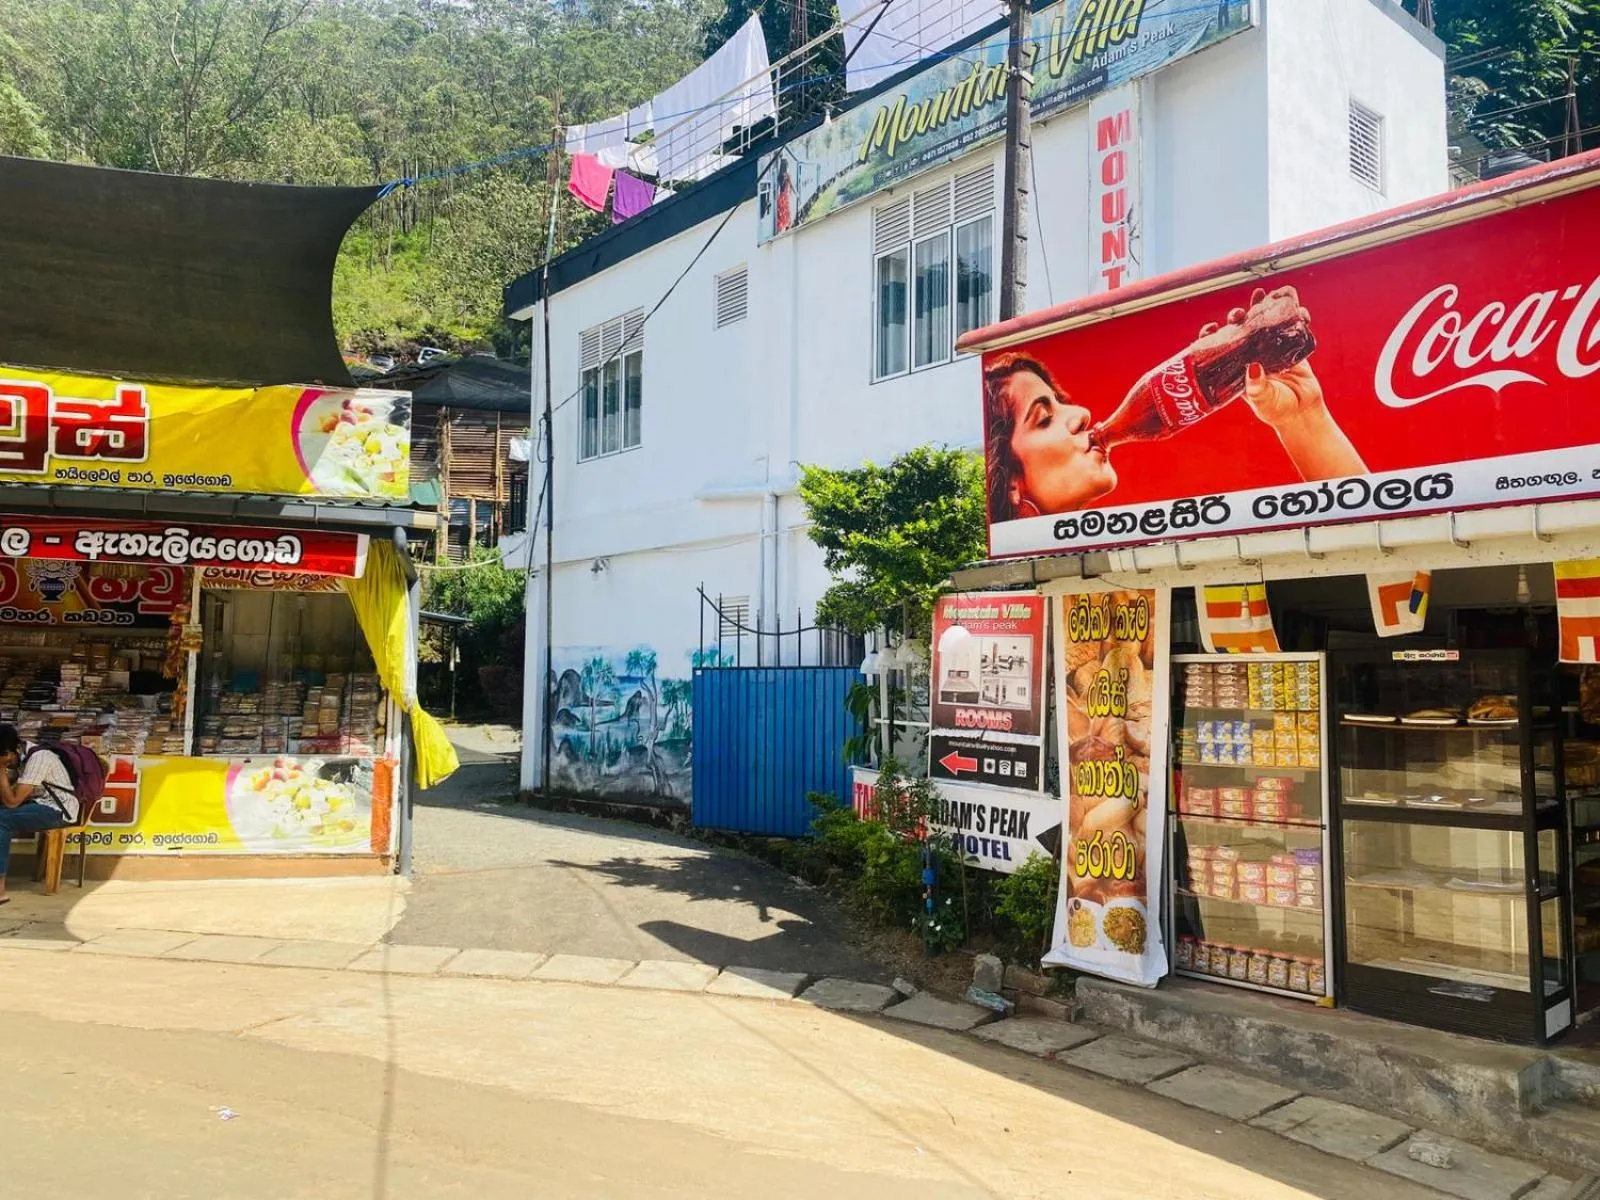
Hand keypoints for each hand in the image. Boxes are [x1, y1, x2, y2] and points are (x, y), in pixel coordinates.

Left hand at [1199, 287, 1324, 432]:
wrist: (1302, 413)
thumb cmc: (1277, 411)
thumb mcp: (1263, 400)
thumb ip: (1256, 386)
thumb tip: (1252, 366)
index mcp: (1236, 369)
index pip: (1218, 349)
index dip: (1211, 337)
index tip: (1210, 328)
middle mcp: (1250, 357)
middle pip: (1239, 331)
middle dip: (1236, 319)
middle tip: (1237, 313)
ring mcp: (1270, 351)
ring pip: (1262, 324)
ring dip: (1261, 308)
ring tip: (1260, 295)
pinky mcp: (1290, 348)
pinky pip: (1290, 328)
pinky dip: (1292, 315)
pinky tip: (1292, 305)